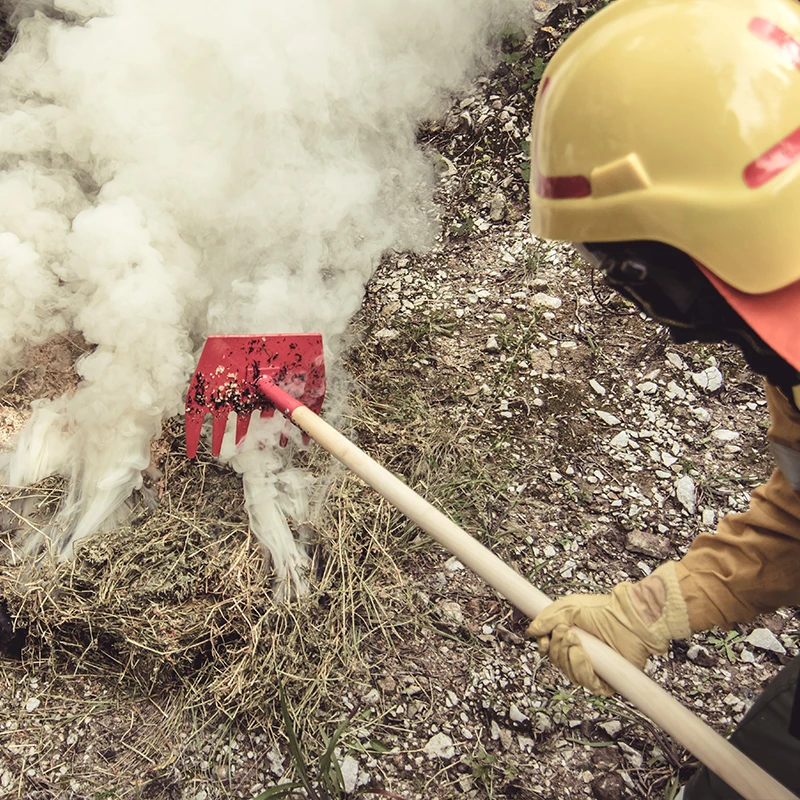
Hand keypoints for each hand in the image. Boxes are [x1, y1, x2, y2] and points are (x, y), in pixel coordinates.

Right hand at [526, 562, 690, 694]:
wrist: (629, 618)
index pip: (550, 650)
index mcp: (571, 637)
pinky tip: (585, 654)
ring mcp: (593, 667)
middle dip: (559, 648)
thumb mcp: (569, 608)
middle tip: (567, 633)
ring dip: (570, 656)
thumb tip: (532, 631)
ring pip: (569, 673)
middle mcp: (581, 653)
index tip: (543, 641)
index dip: (545, 647)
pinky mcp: (606, 680)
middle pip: (557, 661)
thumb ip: (548, 619)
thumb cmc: (605, 610)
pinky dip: (582, 668)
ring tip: (578, 641)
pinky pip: (586, 682)